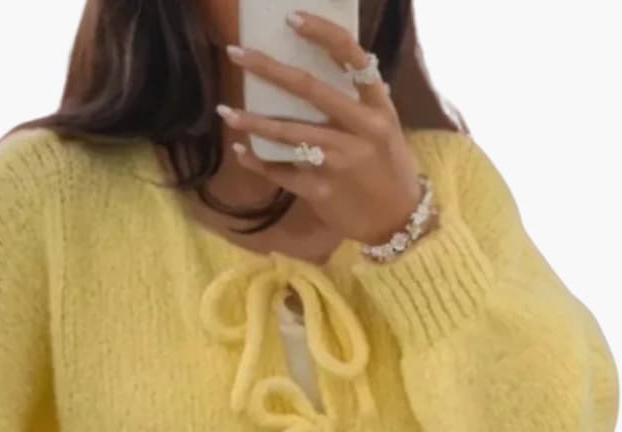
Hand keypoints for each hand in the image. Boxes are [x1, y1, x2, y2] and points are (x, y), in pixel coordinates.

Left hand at [219, 11, 429, 245]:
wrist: (397, 222)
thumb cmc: (388, 169)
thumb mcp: (385, 129)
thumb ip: (358, 104)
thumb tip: (322, 74)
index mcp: (379, 107)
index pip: (352, 56)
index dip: (321, 33)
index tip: (291, 19)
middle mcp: (361, 129)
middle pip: (309, 89)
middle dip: (267, 69)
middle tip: (236, 53)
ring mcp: (340, 160)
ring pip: (288, 133)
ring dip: (252, 121)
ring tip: (224, 111)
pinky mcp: (321, 190)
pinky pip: (281, 171)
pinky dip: (258, 162)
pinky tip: (240, 152)